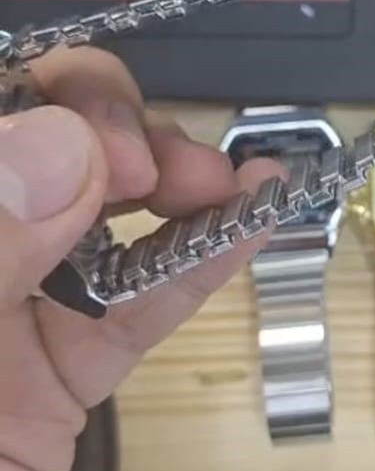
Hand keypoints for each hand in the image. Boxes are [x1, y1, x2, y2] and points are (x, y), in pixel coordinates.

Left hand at [0, 46, 282, 470]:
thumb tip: (61, 149)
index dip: (32, 105)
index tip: (99, 152)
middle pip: (36, 149)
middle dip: (110, 135)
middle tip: (159, 170)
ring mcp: (10, 311)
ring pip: (101, 213)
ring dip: (175, 185)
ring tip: (231, 182)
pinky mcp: (66, 366)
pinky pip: (140, 297)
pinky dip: (202, 258)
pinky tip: (255, 218)